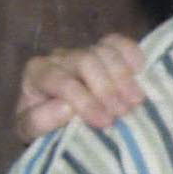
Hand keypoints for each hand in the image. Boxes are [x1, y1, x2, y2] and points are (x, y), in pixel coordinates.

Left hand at [14, 34, 146, 139]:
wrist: (57, 122)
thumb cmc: (45, 126)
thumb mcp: (32, 130)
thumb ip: (40, 121)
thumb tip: (66, 108)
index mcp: (37, 73)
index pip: (61, 80)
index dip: (84, 101)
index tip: (105, 122)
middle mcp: (59, 57)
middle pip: (86, 61)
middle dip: (106, 88)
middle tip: (122, 112)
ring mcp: (83, 50)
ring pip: (105, 51)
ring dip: (123, 76)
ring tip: (135, 101)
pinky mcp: (102, 50)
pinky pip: (118, 42)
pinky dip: (131, 53)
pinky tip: (140, 71)